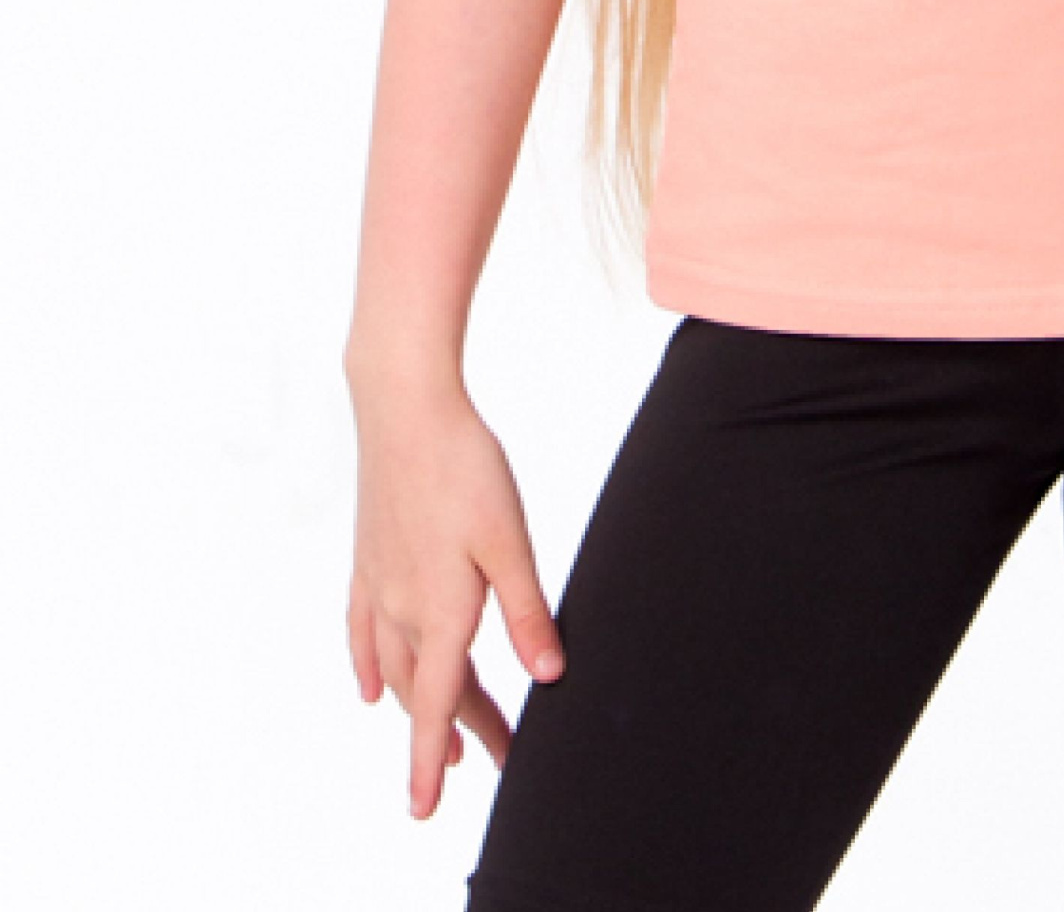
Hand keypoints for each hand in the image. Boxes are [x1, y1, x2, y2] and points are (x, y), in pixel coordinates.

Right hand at [346, 379, 566, 819]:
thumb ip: (526, 611)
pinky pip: (361, 633)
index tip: (426, 810)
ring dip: (420, 703)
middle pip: (427, 689)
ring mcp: (377, 585)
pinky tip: (370, 687)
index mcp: (440, 610)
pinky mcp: (366, 559)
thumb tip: (546, 674)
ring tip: (444, 732)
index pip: (440, 704)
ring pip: (395, 668)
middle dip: (457, 728)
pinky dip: (368, 666)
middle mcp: (401, 608)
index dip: (435, 759)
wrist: (404, 409)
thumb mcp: (509, 540)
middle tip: (492, 756)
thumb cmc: (465, 468)